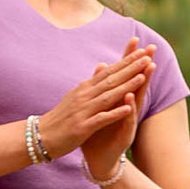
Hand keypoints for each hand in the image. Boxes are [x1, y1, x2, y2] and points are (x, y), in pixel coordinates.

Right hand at [38, 44, 153, 162]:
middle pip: (111, 79)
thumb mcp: (76, 97)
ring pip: (108, 96)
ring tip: (142, 77)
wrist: (41, 137)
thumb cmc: (61, 118)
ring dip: (126, 86)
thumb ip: (92, 83)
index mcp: (85, 88)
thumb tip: (103, 67)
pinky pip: (101, 119)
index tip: (142, 51)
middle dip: (130, 68)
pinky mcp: (82, 127)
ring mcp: (83, 111)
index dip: (126, 61)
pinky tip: (128, 108)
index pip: (109, 71)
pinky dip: (115, 113)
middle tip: (147, 56)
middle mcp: (84, 96)